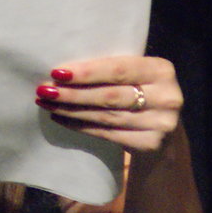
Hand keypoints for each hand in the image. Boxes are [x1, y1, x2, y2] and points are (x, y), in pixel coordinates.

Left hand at [34, 56, 181, 153]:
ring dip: (71, 110)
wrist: (165, 131)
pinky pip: (107, 133)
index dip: (86, 72)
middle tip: (44, 90)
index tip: (57, 73)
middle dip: (73, 93)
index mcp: (161, 70)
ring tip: (47, 103)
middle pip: (109, 95)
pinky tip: (61, 118)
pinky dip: (80, 126)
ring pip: (105, 115)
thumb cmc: (140, 91)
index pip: (118, 69)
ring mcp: (161, 123)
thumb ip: (112, 69)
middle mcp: (167, 97)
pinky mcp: (150, 144)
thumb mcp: (136, 74)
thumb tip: (63, 70)